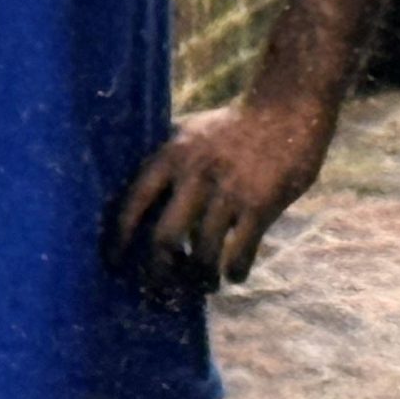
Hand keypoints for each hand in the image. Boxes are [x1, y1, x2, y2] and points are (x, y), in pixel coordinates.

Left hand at [116, 100, 334, 294]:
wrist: (286, 107)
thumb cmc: (232, 125)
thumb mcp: (190, 132)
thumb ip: (167, 161)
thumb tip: (137, 195)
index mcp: (170, 156)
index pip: (132, 203)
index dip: (119, 238)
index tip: (113, 264)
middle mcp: (194, 176)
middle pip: (164, 240)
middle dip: (160, 273)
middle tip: (161, 291)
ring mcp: (228, 192)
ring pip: (204, 254)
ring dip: (201, 278)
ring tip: (204, 285)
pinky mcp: (261, 205)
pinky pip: (241, 253)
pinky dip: (235, 271)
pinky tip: (234, 275)